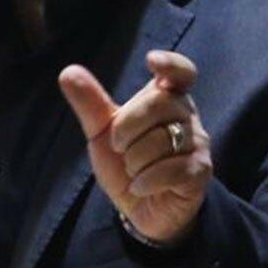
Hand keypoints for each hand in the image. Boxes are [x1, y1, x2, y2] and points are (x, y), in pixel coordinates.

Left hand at [57, 50, 211, 247]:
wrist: (141, 206)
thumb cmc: (125, 161)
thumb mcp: (102, 132)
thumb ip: (89, 103)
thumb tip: (68, 71)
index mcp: (166, 98)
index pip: (180, 72)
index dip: (170, 63)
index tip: (151, 60)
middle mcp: (187, 116)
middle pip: (159, 103)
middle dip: (126, 127)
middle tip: (118, 146)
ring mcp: (197, 143)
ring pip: (163, 140)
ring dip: (134, 160)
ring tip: (133, 170)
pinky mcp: (199, 172)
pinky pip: (171, 169)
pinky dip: (145, 180)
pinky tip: (139, 186)